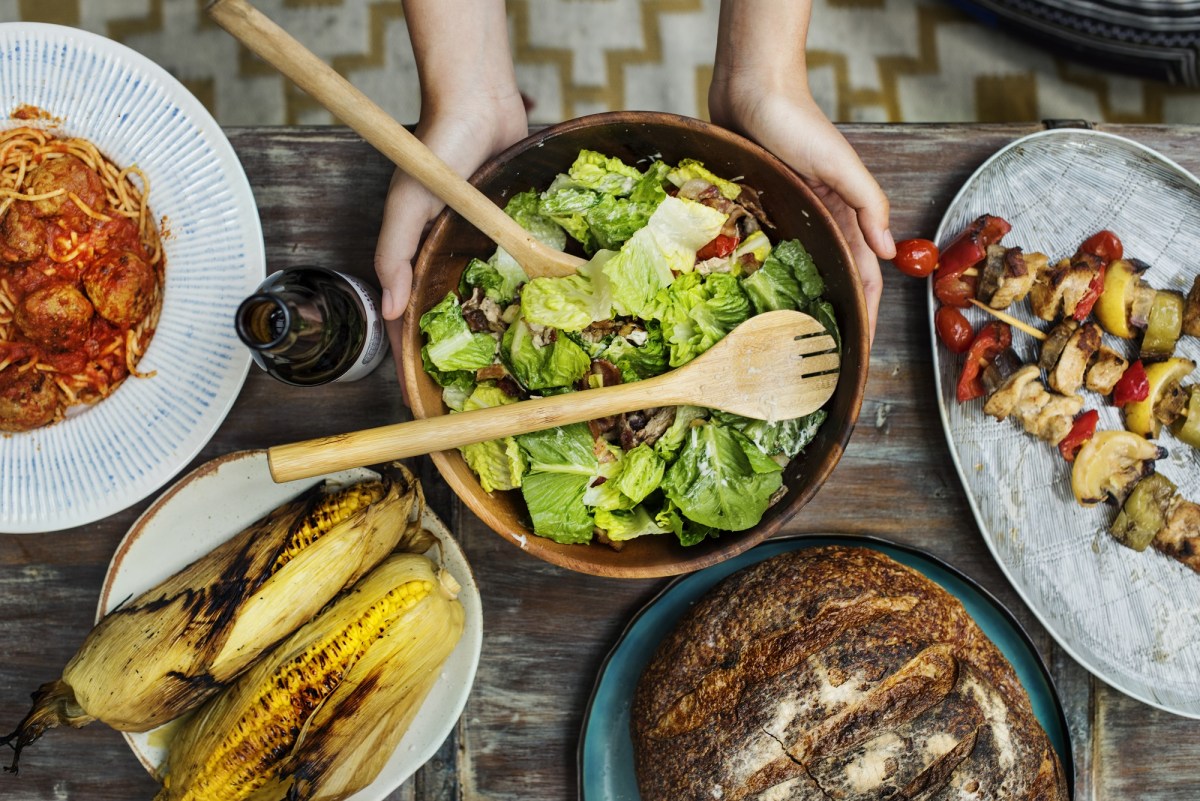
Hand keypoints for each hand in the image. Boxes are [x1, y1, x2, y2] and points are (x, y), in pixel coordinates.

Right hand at [373, 93, 526, 400]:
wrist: (482, 99)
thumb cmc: (438, 145)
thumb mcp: (407, 202)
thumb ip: (394, 253)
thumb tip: (391, 309)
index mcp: (420, 247)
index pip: (409, 308)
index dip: (412, 345)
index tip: (420, 383)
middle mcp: (451, 247)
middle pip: (453, 305)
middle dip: (462, 340)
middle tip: (479, 379)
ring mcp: (484, 237)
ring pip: (491, 287)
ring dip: (503, 315)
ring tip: (518, 355)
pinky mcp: (515, 222)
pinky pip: (523, 256)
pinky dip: (533, 277)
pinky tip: (549, 305)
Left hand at [710, 85, 893, 342]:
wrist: (753, 92)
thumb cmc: (798, 123)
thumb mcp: (842, 164)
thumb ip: (869, 204)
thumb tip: (889, 252)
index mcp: (846, 211)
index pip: (864, 271)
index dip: (866, 307)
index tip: (861, 344)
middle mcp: (820, 217)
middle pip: (835, 276)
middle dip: (838, 312)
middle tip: (828, 354)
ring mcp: (791, 214)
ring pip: (805, 267)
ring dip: (807, 298)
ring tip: (797, 338)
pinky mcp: (761, 208)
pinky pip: (770, 250)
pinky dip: (772, 275)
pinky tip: (765, 298)